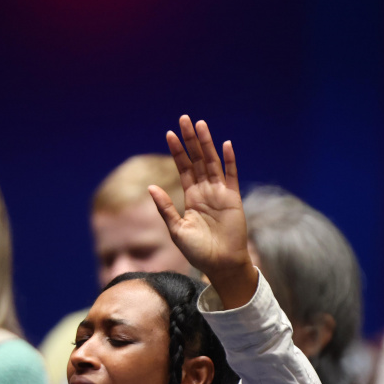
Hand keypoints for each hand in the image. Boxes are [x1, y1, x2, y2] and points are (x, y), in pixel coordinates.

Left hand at [151, 114, 257, 307]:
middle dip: (191, 140)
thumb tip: (150, 187)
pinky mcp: (233, 199)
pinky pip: (231, 176)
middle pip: (197, 160)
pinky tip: (225, 145)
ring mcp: (220, 193)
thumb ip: (165, 208)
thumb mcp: (176, 229)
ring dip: (207, 144)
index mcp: (191, 197)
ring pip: (212, 162)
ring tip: (200, 125)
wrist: (220, 264)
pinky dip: (228, 161)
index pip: (183, 168)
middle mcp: (205, 191)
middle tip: (184, 119)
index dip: (177, 152)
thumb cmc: (198, 251)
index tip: (169, 134)